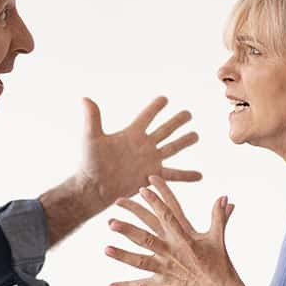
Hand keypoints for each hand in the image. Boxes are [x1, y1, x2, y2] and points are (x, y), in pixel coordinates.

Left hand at [77, 96, 201, 208]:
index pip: (146, 116)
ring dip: (184, 142)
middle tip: (188, 113)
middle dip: (177, 121)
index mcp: (131, 134)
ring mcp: (149, 160)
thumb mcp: (91, 137)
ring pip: (172, 148)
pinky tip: (200, 175)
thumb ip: (92, 118)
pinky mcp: (152, 176)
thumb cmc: (90, 163)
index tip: (165, 99)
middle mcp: (143, 145)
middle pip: (164, 130)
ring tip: (196, 135)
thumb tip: (85, 98)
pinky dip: (186, 175)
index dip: (155, 107)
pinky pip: (173, 175)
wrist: (94, 187)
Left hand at [105, 175, 258, 285]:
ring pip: (140, 261)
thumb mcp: (217, 238)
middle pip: (146, 237)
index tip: (143, 188)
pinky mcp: (164, 285)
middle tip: (111, 221)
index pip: (168, 215)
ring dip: (122, 255)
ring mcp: (166, 269)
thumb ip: (219, 216)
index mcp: (184, 238)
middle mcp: (172, 252)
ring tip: (105, 249)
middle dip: (128, 229)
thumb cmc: (219, 264)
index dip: (156, 200)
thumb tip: (226, 197)